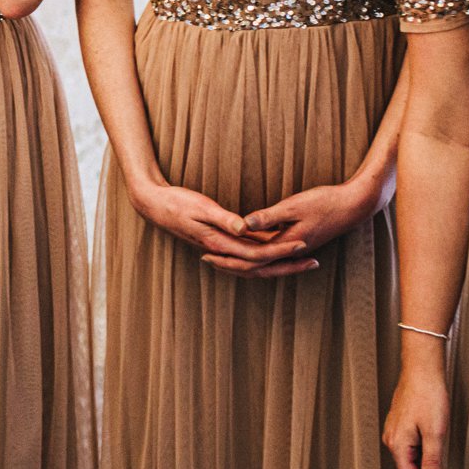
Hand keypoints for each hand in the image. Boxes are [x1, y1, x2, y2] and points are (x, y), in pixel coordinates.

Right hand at [130, 180, 315, 275]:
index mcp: (219, 244)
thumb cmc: (176, 202)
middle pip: (262, 266)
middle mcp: (223, 251)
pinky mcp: (220, 240)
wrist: (155, 204)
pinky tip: (277, 245)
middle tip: (314, 262)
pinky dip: (264, 252)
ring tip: (303, 258)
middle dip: (289, 265)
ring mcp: (221, 247)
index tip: (303, 244)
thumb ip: (223, 219)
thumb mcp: (200, 207)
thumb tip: (245, 230)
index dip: (281, 250)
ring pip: (256, 262)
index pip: (258, 255)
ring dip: (279, 262)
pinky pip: (247, 251)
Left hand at [206, 179, 378, 275]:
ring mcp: (295, 247)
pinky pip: (272, 251)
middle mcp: (290, 252)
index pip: (251, 260)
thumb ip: (268, 216)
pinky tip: (248, 244)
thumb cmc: (326, 202)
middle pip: (255, 266)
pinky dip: (257, 250)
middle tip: (207, 259)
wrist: (354, 205)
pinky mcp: (299, 240)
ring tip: (222, 256)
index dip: (228, 258)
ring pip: (263, 260)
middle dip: (230, 264)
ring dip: (242, 259)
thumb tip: (242, 224)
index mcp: (286, 246)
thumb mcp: (294, 205)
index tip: (206, 254)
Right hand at [383, 361, 455, 468]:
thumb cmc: (428, 395)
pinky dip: (423, 452)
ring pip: (410, 460)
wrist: (422, 369)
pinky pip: (410, 448)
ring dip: (427, 465)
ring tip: (443, 453)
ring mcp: (394, 431)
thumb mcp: (435, 433)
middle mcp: (392, 440)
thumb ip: (432, 462)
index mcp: (398, 444)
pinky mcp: (399, 424)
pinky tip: (434, 442)